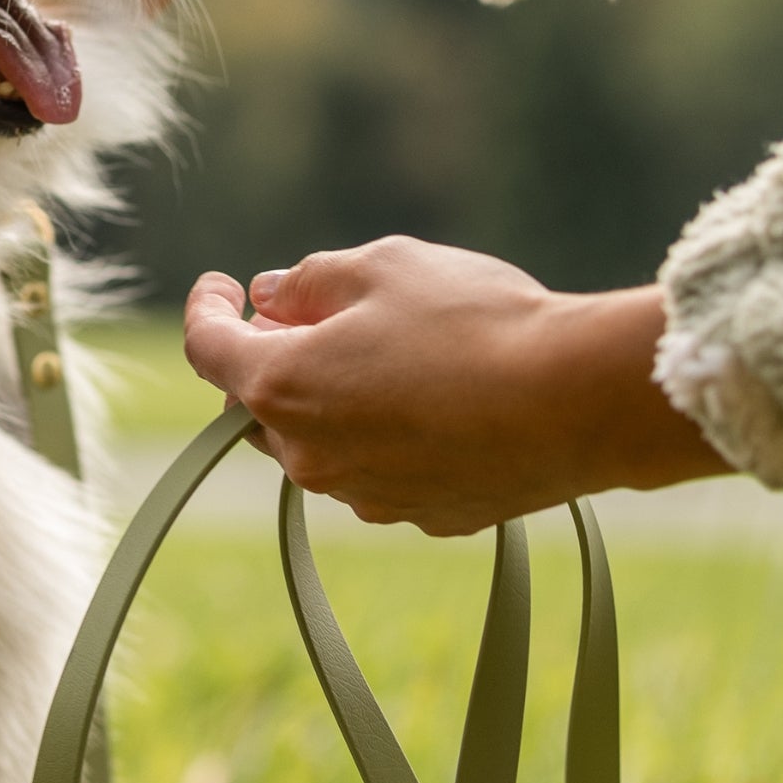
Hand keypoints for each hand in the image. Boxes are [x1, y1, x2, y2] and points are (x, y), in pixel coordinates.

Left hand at [181, 238, 727, 535]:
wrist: (575, 403)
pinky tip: (439, 401)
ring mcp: (364, 495)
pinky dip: (387, 436)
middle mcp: (309, 455)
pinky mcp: (421, 515)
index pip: (207, 348)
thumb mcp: (384, 266)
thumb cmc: (476, 323)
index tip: (222, 286)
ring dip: (333, 401)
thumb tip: (269, 297)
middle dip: (271, 359)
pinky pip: (381, 471)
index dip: (207, 308)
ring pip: (321, 444)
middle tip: (306, 316)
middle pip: (259, 406)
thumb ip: (309, 280)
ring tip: (391, 355)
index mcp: (282, 387)